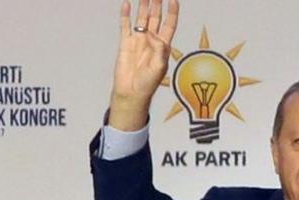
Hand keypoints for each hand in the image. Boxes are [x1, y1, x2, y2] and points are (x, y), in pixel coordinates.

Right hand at [108, 0, 178, 130]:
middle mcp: (151, 41)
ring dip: (143, 6)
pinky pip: (125, 25)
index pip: (169, 25)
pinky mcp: (125, 43)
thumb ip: (160, 51)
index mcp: (163, 46)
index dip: (172, 12)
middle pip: (156, 18)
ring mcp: (138, 40)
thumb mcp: (159, 68)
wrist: (132, 92)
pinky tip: (127, 4)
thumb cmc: (148, 84)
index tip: (173, 0)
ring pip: (142, 19)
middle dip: (157, 5)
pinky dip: (125, 15)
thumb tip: (155, 37)